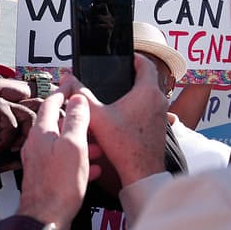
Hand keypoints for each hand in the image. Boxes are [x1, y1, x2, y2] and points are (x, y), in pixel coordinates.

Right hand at [0, 96, 37, 155]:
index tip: (25, 155)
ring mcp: (5, 105)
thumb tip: (21, 162)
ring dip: (20, 139)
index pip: (36, 122)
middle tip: (18, 154)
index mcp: (14, 116)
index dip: (35, 138)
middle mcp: (12, 108)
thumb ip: (10, 152)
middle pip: (37, 119)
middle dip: (31, 139)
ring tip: (8, 150)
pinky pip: (11, 124)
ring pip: (28, 118)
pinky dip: (4, 140)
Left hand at [17, 91, 90, 229]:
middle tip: (91, 119)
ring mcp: (40, 162)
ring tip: (97, 146)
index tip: (72, 86)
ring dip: (80, 143)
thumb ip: (76, 120)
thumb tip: (77, 100)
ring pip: (62, 144)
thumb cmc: (58, 186)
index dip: (63, 92)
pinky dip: (77, 161)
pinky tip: (91, 169)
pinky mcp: (45, 178)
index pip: (51, 102)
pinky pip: (63, 163)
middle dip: (76, 121)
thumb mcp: (74, 146)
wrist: (46, 218)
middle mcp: (37, 145)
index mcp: (42, 132)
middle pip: (57, 124)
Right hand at [67, 55, 168, 187]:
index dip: (135, 57)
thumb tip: (68, 78)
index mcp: (147, 92)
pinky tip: (124, 117)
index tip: (126, 57)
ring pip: (150, 96)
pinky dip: (140, 108)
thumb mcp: (96, 116)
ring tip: (119, 95)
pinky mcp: (160, 128)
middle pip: (148, 80)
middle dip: (133, 76)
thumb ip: (81, 95)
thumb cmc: (123, 146)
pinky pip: (150, 110)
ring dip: (137, 93)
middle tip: (119, 75)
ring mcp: (162, 115)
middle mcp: (159, 101)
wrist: (141, 173)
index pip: (146, 64)